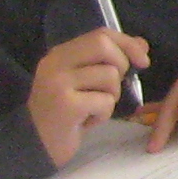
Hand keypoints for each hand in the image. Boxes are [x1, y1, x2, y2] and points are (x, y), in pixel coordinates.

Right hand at [28, 29, 146, 167]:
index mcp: (59, 54)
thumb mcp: (85, 81)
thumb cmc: (65, 113)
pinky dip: (104, 114)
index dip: (127, 43)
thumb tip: (141, 44)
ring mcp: (58, 83)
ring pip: (109, 75)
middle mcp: (55, 64)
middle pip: (103, 46)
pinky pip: (105, 101)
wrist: (35, 144)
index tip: (143, 60)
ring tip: (94, 108)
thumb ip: (108, 60)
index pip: (100, 34)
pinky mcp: (66, 105)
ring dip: (112, 96)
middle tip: (113, 88)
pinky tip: (87, 121)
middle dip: (122, 65)